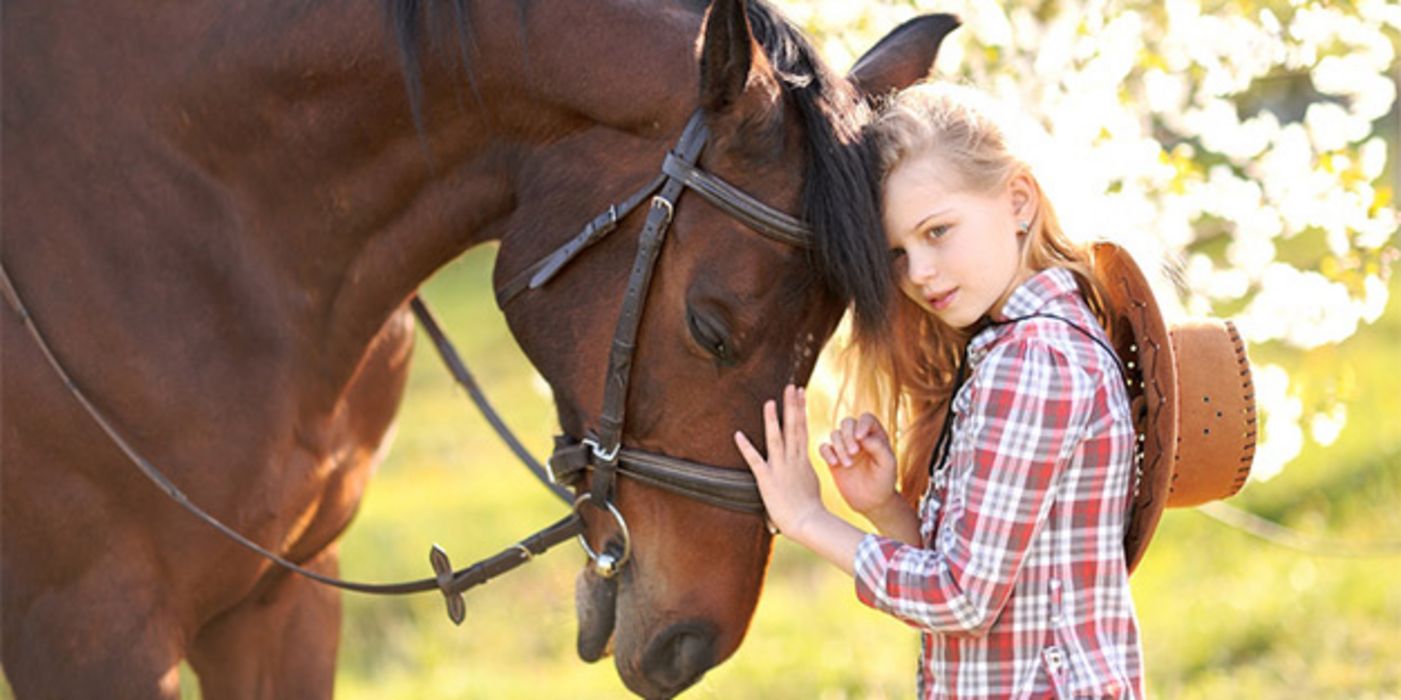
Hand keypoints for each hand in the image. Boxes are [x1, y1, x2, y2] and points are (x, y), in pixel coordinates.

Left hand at [733, 385, 825, 537]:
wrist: (809, 522)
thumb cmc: (810, 509)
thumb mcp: (810, 484)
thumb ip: (804, 471)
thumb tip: (802, 467)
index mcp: (803, 459)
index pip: (802, 428)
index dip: (800, 410)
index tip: (800, 393)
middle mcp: (793, 460)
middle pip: (794, 427)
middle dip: (792, 405)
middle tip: (792, 387)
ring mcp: (780, 468)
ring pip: (777, 438)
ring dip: (773, 420)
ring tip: (770, 402)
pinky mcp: (767, 479)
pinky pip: (754, 460)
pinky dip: (746, 447)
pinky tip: (737, 435)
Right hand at [818, 412, 899, 517]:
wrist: (872, 501)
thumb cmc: (884, 480)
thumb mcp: (888, 464)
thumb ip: (879, 447)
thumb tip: (862, 436)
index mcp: (875, 435)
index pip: (866, 419)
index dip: (861, 424)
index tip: (861, 438)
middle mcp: (858, 438)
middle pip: (847, 423)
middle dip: (848, 435)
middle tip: (854, 452)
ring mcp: (844, 447)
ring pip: (835, 434)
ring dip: (840, 447)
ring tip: (848, 465)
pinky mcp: (833, 458)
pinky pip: (824, 447)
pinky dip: (827, 453)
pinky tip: (834, 464)